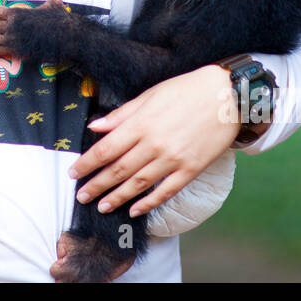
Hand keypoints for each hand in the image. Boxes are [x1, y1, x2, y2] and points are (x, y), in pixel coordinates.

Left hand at [70, 65, 237, 216]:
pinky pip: (166, 191)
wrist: (228, 96)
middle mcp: (154, 144)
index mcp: (141, 123)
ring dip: (118, 197)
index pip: (105, 149)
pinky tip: (135, 210)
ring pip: (138, 184)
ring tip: (102, 206)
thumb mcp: (150, 95)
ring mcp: (173, 159)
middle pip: (118, 171)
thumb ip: (122, 114)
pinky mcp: (191, 169)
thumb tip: (95, 126)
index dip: (86, 164)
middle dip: (96, 186)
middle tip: (81, 196)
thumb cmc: (187, 90)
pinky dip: (149, 203)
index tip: (73, 173)